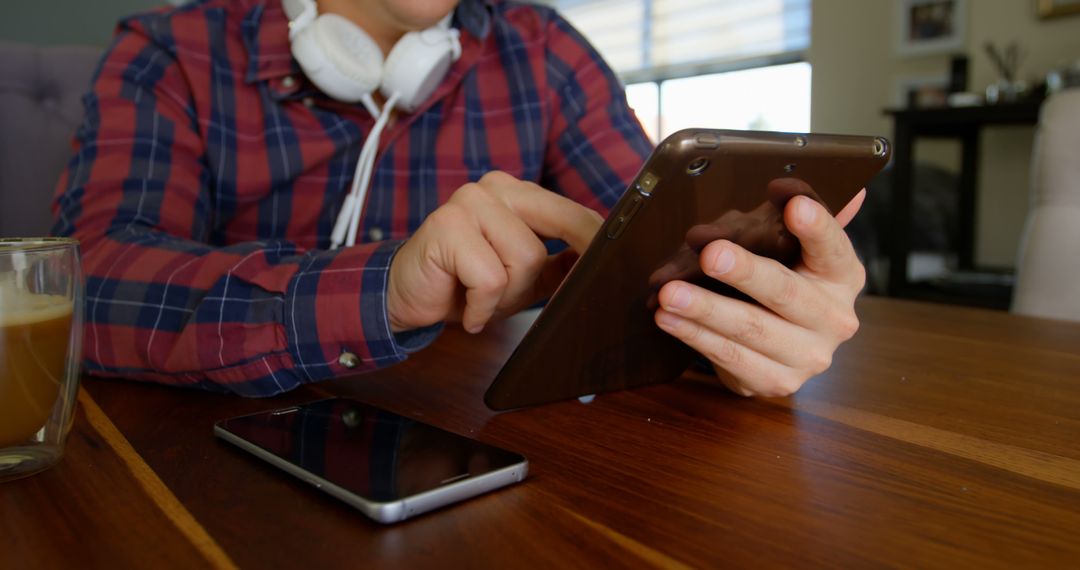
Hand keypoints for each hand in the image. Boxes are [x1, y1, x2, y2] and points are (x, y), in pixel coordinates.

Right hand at [387, 171, 601, 333]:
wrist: (405, 296)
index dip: (598, 243)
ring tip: (485, 302)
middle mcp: (496, 187)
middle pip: (562, 225)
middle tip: (548, 298)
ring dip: (509, 296)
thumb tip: (603, 263)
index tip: (616, 267)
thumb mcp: (523, 278)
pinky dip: (483, 307)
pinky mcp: (447, 226)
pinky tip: (468, 312)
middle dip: (562, 269)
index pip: (574, 213)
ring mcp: (469, 201)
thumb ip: (560, 265)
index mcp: (518, 193)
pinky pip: (492, 278)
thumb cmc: (464, 285)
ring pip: (527, 258)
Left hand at [653, 179, 866, 396]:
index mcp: (843, 275)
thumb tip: (851, 188)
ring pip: (751, 328)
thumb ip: (811, 219)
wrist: (786, 349)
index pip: (833, 246)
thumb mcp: (796, 249)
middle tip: (710, 254)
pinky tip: (669, 319)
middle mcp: (835, 319)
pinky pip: (730, 357)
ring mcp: (809, 356)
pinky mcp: (776, 382)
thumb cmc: (786, 282)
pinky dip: (695, 336)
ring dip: (705, 309)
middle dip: (745, 272)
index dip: (816, 226)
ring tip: (670, 293)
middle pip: (786, 291)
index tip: (793, 204)